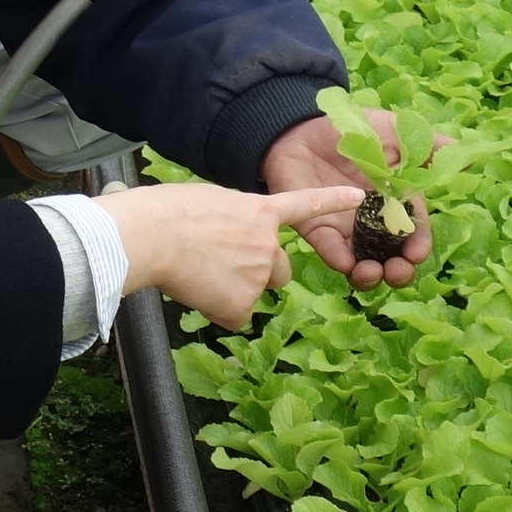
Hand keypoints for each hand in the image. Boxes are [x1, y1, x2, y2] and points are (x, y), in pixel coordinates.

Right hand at [108, 181, 360, 330]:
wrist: (154, 236)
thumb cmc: (168, 212)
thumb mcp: (210, 202)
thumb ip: (232, 221)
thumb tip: (227, 238)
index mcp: (259, 212)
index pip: (304, 206)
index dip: (332, 201)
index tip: (358, 196)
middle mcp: (268, 245)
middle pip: (279, 272)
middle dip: (260, 274)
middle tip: (222, 267)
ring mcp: (258, 276)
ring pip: (251, 295)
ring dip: (231, 291)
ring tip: (198, 275)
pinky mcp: (242, 305)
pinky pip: (232, 315)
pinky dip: (216, 309)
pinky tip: (196, 292)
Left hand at [265, 112, 428, 286]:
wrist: (303, 126)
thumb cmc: (353, 129)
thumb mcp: (394, 132)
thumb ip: (428, 146)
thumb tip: (467, 157)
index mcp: (396, 202)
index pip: (413, 233)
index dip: (418, 246)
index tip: (417, 253)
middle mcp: (373, 222)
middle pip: (391, 257)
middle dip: (399, 271)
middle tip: (397, 271)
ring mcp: (345, 228)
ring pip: (361, 263)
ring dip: (370, 276)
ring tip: (371, 273)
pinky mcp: (317, 227)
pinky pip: (328, 250)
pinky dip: (338, 260)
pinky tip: (346, 263)